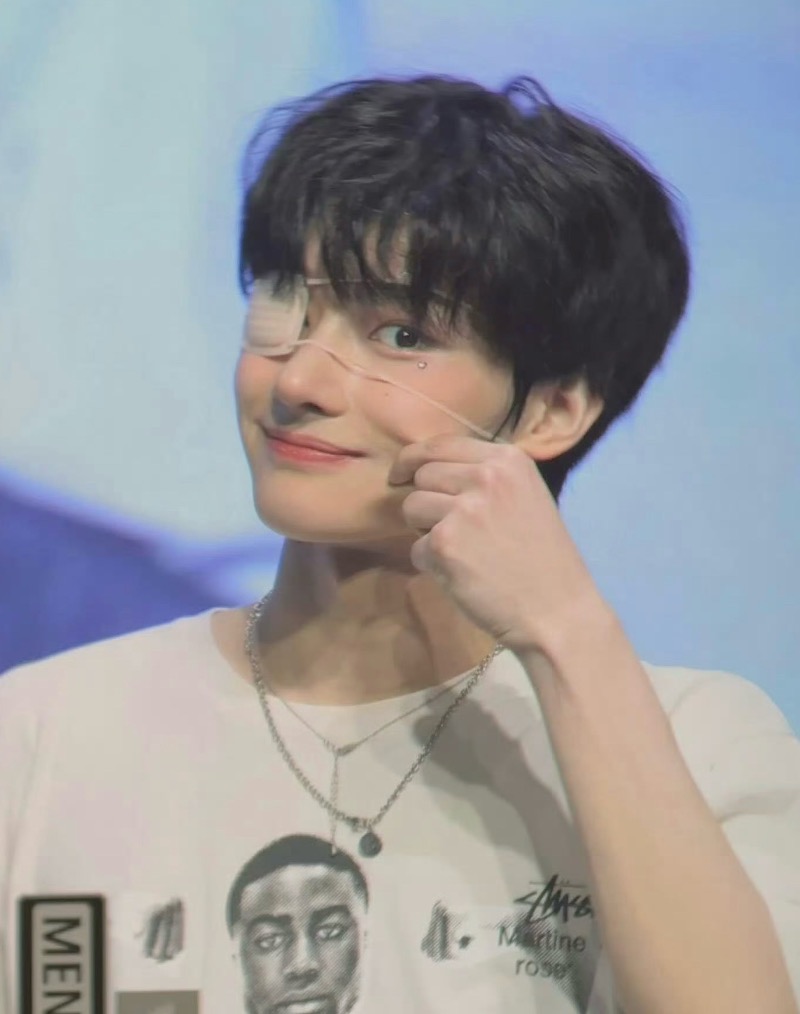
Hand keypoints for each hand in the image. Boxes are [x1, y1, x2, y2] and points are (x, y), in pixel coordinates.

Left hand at [389, 435, 600, 652]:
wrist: (557, 612)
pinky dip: (432, 565)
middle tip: (453, 530)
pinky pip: (416, 548)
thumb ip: (485, 477)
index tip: (401, 474)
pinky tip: (464, 575)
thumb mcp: (526, 496)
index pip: (441, 444)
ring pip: (411, 508)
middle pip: (422, 474)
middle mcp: (485, 476)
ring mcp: (463, 509)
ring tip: (463, 552)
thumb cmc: (543, 561)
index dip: (413, 459)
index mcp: (508, 460)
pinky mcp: (445, 544)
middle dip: (426, 501)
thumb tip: (428, 468)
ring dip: (426, 532)